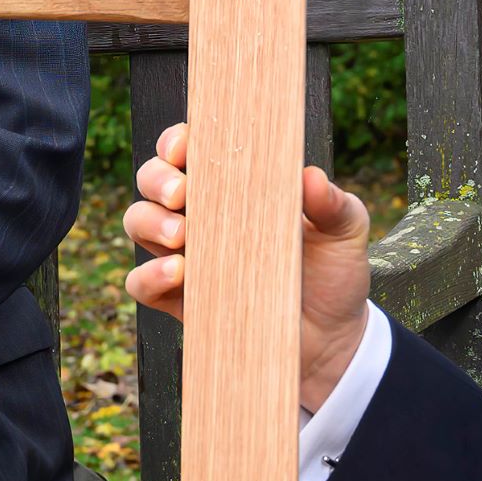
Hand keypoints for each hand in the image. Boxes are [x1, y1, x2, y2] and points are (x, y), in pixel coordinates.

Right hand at [123, 123, 374, 412]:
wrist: (331, 339)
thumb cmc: (332, 273)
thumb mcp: (344, 231)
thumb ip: (333, 203)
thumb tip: (310, 177)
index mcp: (234, 186)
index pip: (190, 150)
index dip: (176, 141)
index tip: (185, 147)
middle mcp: (201, 215)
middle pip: (151, 180)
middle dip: (156, 178)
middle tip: (181, 193)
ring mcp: (186, 257)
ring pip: (138, 223)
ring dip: (149, 221)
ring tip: (182, 236)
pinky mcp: (179, 300)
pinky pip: (140, 283)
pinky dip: (148, 274)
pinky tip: (177, 272)